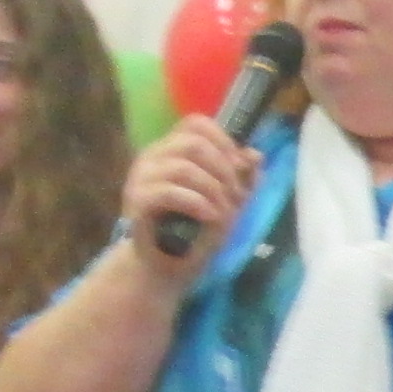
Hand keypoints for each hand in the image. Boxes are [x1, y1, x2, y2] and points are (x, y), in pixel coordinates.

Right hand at [115, 116, 262, 284]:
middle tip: (236, 196)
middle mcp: (152, 157)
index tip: (240, 168)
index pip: (196, 123)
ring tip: (224, 212)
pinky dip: (197, 204)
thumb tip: (255, 155)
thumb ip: (242, 176)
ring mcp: (140, 178)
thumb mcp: (228, 200)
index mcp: (171, 149)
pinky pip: (169, 192)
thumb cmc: (194, 230)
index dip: (224, 141)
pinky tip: (210, 217)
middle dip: (224, 170)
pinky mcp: (137, 202)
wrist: (166, 267)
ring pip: (184, 168)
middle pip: (193, 143)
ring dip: (214, 190)